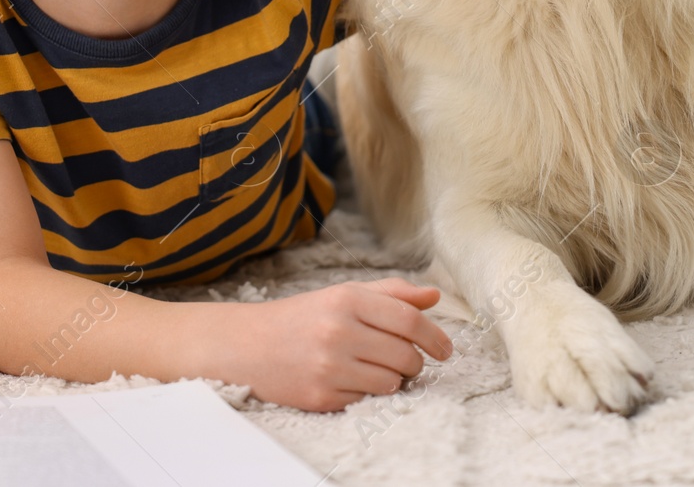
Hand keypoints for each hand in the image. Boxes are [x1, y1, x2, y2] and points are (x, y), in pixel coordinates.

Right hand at [235, 277, 454, 411]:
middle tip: (409, 362)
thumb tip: (434, 297)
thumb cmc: (303, 317)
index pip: (409, 320)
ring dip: (395, 380)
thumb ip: (392, 293)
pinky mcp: (321, 396)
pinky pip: (366, 400)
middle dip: (415, 362)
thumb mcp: (344, 294)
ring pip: (391, 382)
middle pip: (405, 355)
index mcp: (348, 299)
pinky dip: (367, 393)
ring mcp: (329, 365)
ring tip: (378, 370)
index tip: (446, 349)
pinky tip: (351, 381)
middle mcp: (339, 330)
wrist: (247, 346)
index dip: (434, 336)